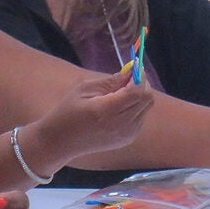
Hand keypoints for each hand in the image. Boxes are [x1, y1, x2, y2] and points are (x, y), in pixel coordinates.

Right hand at [37, 71, 153, 158]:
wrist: (62, 141)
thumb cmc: (68, 111)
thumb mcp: (84, 89)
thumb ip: (110, 81)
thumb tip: (130, 71)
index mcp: (108, 111)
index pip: (138, 91)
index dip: (140, 77)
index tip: (134, 67)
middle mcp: (122, 125)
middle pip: (147, 99)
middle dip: (142, 84)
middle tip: (127, 78)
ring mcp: (127, 134)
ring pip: (146, 107)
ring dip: (138, 96)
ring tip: (117, 95)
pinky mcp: (128, 139)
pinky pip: (140, 117)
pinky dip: (134, 108)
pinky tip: (117, 108)